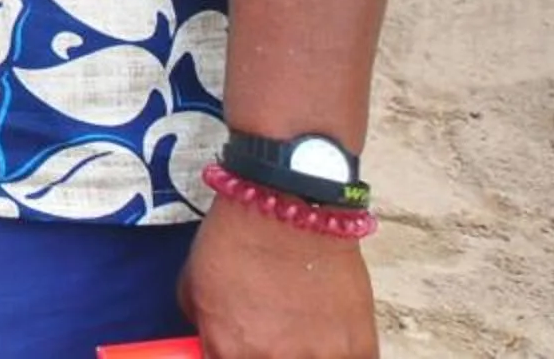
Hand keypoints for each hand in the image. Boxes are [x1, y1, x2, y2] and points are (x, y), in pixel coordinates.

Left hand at [179, 197, 377, 358]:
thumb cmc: (237, 239)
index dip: (230, 357)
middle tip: (273, 337)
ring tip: (301, 333)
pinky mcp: (360, 348)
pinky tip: (328, 337)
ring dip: (305, 355)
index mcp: (229, 350)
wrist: (290, 209)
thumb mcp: (193, 283)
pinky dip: (338, 354)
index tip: (239, 348)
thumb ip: (205, 326)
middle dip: (267, 356)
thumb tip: (211, 342)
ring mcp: (321, 358)